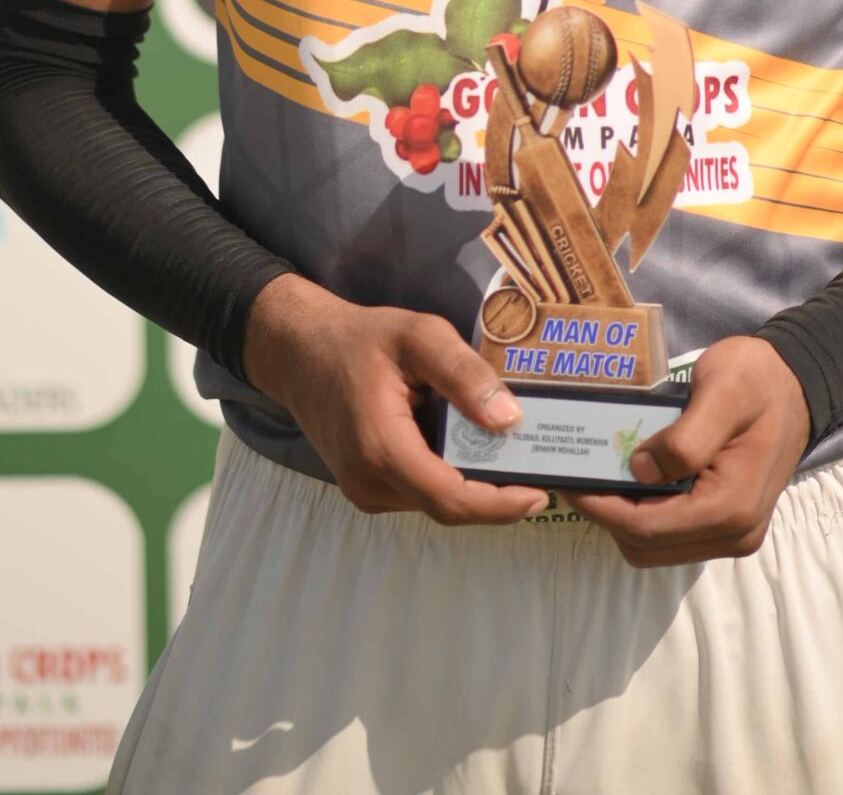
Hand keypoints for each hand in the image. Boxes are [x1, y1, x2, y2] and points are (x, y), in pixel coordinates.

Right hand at [243, 276, 546, 527]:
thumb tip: (510, 419)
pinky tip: (467, 446)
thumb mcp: (418, 336)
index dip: (500, 504)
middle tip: (539, 470)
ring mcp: (364, 490)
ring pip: (434, 502)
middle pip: (448, 506)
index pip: (451, 499)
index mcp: (381, 448)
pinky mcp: (365, 487)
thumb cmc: (360, 340)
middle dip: (496, 494)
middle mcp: (369, 482)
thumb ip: (464, 374)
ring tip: (509, 453)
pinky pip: (418, 491)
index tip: (541, 493)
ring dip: (471, 484)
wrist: (301, 351)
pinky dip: (447, 475)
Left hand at [566, 336, 811, 566]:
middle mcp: (735, 533)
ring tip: (599, 477)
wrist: (797, 382)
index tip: (566, 480)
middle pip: (647, 546)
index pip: (647, 527)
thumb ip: (684, 438)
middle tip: (578, 475)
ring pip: (656, 547)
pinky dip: (644, 516)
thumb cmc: (757, 379)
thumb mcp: (720, 391)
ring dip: (623, 518)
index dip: (600, 508)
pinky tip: (630, 481)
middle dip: (606, 515)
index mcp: (731, 507)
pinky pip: (673, 535)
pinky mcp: (729, 525)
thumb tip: (639, 471)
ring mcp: (733, 534)